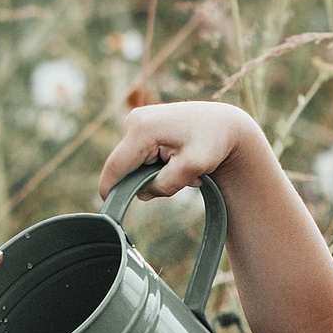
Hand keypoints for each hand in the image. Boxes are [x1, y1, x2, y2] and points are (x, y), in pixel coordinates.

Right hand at [100, 95, 255, 206]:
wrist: (224, 123)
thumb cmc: (212, 142)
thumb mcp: (193, 167)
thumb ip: (165, 184)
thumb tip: (142, 194)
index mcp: (142, 129)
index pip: (115, 167)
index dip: (110, 191)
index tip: (108, 211)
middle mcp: (133, 121)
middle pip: (124, 167)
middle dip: (146, 180)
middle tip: (182, 177)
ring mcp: (136, 121)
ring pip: (133, 163)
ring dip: (153, 172)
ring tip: (182, 165)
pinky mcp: (141, 126)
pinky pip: (139, 156)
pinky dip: (155, 164)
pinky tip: (176, 158)